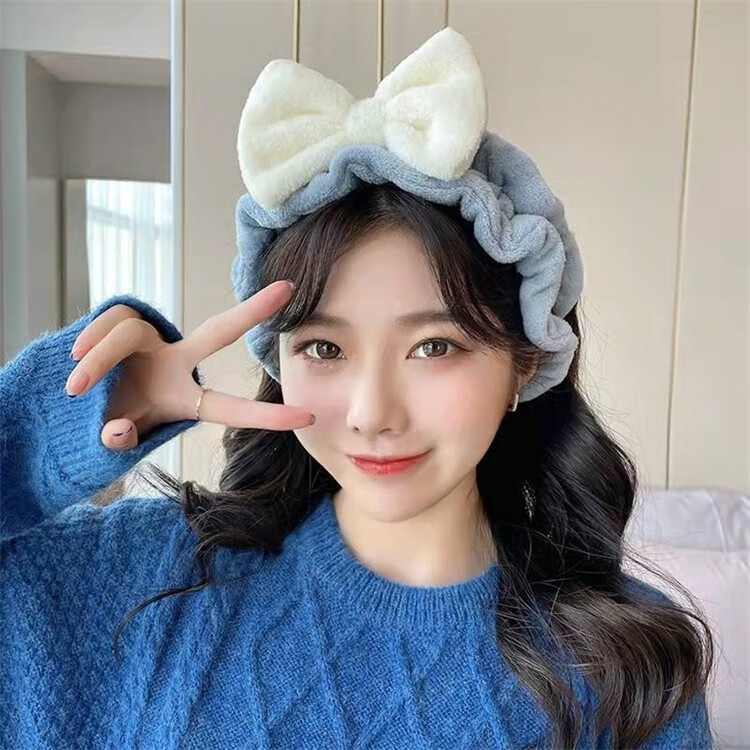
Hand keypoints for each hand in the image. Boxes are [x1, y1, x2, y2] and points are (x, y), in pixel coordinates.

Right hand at [65, 280, 313, 449]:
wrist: (71, 402)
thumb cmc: (105, 423)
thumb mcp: (114, 443)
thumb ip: (118, 442)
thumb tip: (116, 432)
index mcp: (184, 400)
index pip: (229, 407)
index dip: (265, 416)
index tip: (306, 417)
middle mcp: (175, 362)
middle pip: (217, 332)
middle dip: (251, 311)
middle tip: (289, 289)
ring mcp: (150, 339)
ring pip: (130, 333)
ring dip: (99, 359)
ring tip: (76, 388)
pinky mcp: (123, 320)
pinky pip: (109, 319)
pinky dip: (89, 341)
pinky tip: (72, 357)